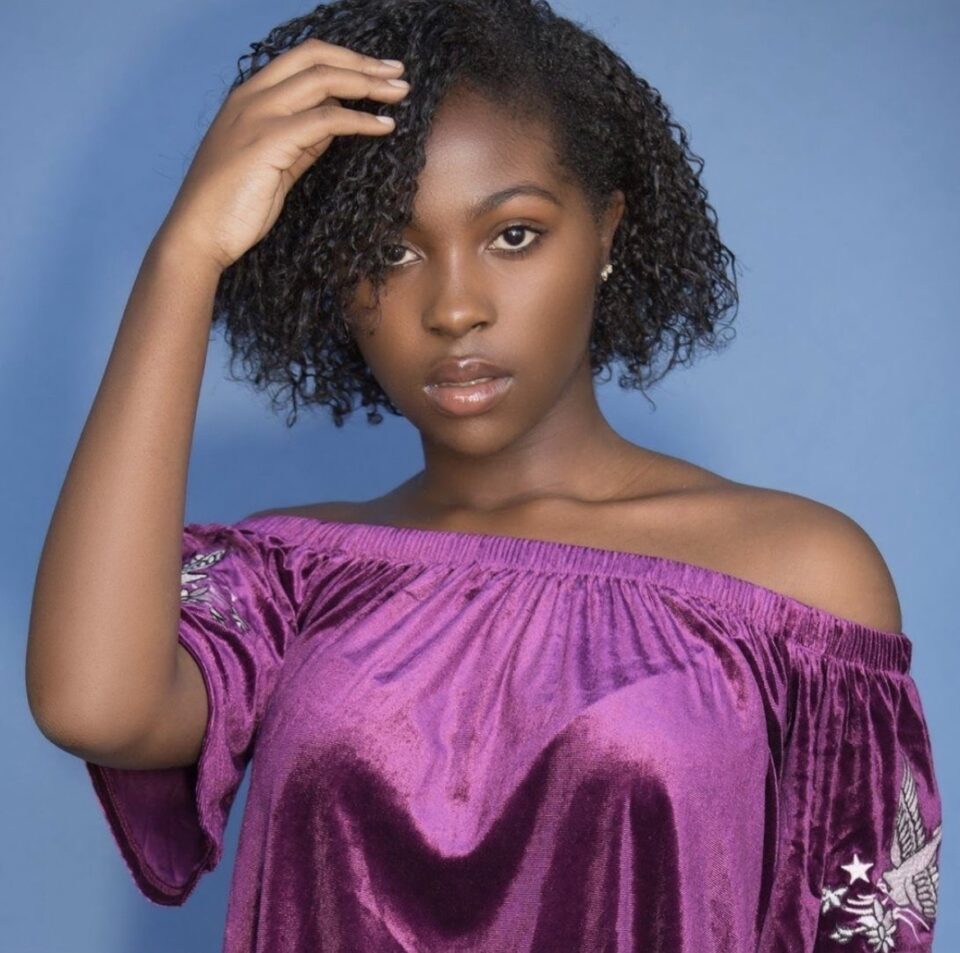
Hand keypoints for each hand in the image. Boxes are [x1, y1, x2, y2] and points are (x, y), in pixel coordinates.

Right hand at [158, 38, 409, 271]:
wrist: (199, 235)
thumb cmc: (232, 208)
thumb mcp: (273, 165)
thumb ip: (300, 141)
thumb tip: (333, 124)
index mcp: (248, 97)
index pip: (302, 59)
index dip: (344, 60)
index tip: (377, 70)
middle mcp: (251, 97)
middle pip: (315, 57)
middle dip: (362, 62)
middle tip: (399, 73)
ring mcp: (259, 115)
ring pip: (323, 80)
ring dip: (368, 84)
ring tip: (400, 93)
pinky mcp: (270, 140)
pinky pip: (326, 120)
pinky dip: (360, 121)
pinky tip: (384, 126)